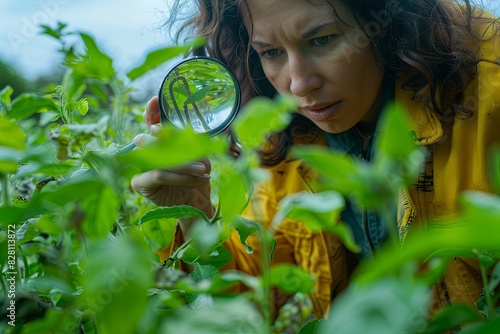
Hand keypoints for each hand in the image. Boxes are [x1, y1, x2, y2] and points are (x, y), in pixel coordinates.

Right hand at [131, 96, 213, 219]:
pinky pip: (158, 174)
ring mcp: (139, 167)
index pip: (150, 121)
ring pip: (155, 156)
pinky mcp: (139, 183)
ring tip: (202, 169)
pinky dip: (179, 176)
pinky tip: (197, 178)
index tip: (155, 100)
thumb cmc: (197, 176)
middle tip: (194, 153)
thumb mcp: (198, 155)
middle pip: (148, 138)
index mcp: (159, 140)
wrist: (197, 202)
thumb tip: (187, 135)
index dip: (151, 111)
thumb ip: (190, 143)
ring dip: (182, 163)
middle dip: (172, 144)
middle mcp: (145, 151)